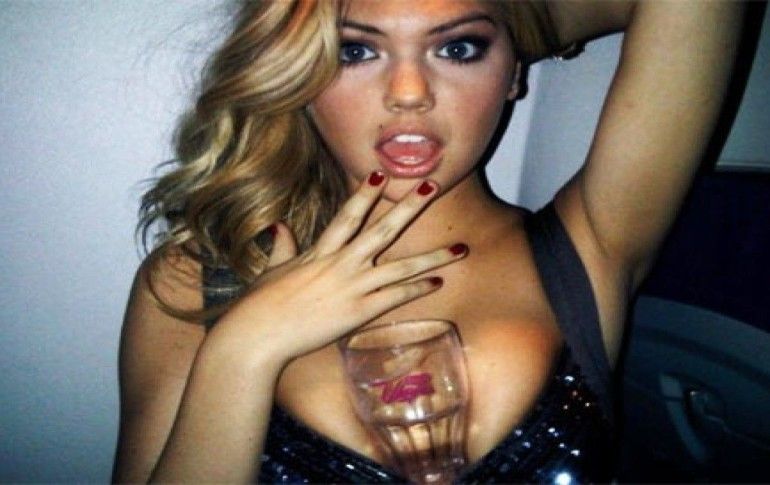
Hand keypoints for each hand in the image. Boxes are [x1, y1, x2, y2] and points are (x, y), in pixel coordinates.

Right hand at [209, 172, 466, 367]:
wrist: (259, 332)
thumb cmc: (261, 303)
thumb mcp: (272, 269)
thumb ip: (282, 246)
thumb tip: (279, 227)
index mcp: (320, 251)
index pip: (347, 215)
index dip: (365, 194)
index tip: (381, 174)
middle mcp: (341, 263)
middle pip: (382, 229)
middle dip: (409, 206)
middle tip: (432, 185)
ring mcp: (353, 287)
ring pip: (400, 266)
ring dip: (432, 257)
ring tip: (460, 248)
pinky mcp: (358, 312)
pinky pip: (395, 297)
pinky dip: (417, 289)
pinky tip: (437, 282)